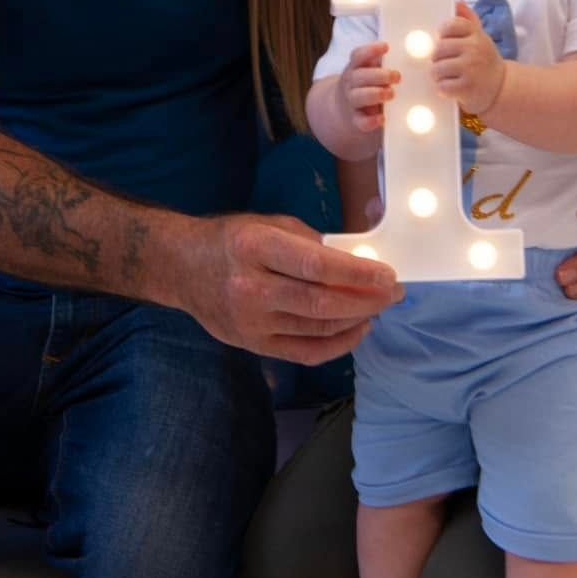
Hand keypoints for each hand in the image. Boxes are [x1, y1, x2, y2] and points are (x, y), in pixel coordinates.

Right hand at [180, 212, 402, 362]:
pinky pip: (305, 353)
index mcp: (254, 247)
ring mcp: (250, 322)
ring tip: (378, 307)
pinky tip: (357, 329)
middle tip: (393, 293)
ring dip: (357, 320)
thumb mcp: (268, 224)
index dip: (358, 273)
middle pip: (321, 302)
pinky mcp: (252, 345)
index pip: (316, 265)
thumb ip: (310, 242)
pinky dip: (338, 344)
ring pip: (317, 329)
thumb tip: (356, 262)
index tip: (388, 275)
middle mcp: (250, 287)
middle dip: (366, 300)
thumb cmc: (231, 239)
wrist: (182, 269)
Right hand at [342, 41, 398, 136]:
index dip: (370, 50)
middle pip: (359, 76)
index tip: (386, 47)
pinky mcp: (355, 121)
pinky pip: (360, 122)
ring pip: (358, 97)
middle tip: (397, 76)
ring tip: (391, 94)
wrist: (343, 111)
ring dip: (375, 94)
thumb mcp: (370, 71)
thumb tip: (413, 54)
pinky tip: (382, 118)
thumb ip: (384, 64)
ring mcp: (352, 102)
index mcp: (356, 68)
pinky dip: (371, 120)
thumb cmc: (366, 86)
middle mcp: (351, 84)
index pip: (358, 56)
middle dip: (379, 75)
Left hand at [431, 2, 505, 117]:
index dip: (442, 34)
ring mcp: (471, 68)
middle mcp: (475, 49)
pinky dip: (443, 90)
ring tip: (447, 77)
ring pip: (437, 68)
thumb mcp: (480, 38)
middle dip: (437, 58)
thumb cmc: (484, 60)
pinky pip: (442, 86)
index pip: (450, 25)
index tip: (445, 42)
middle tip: (445, 64)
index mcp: (476, 34)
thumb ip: (468, 20)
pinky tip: (452, 88)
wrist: (501, 88)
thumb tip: (458, 3)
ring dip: (438, 75)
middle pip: (438, 48)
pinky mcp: (467, 88)